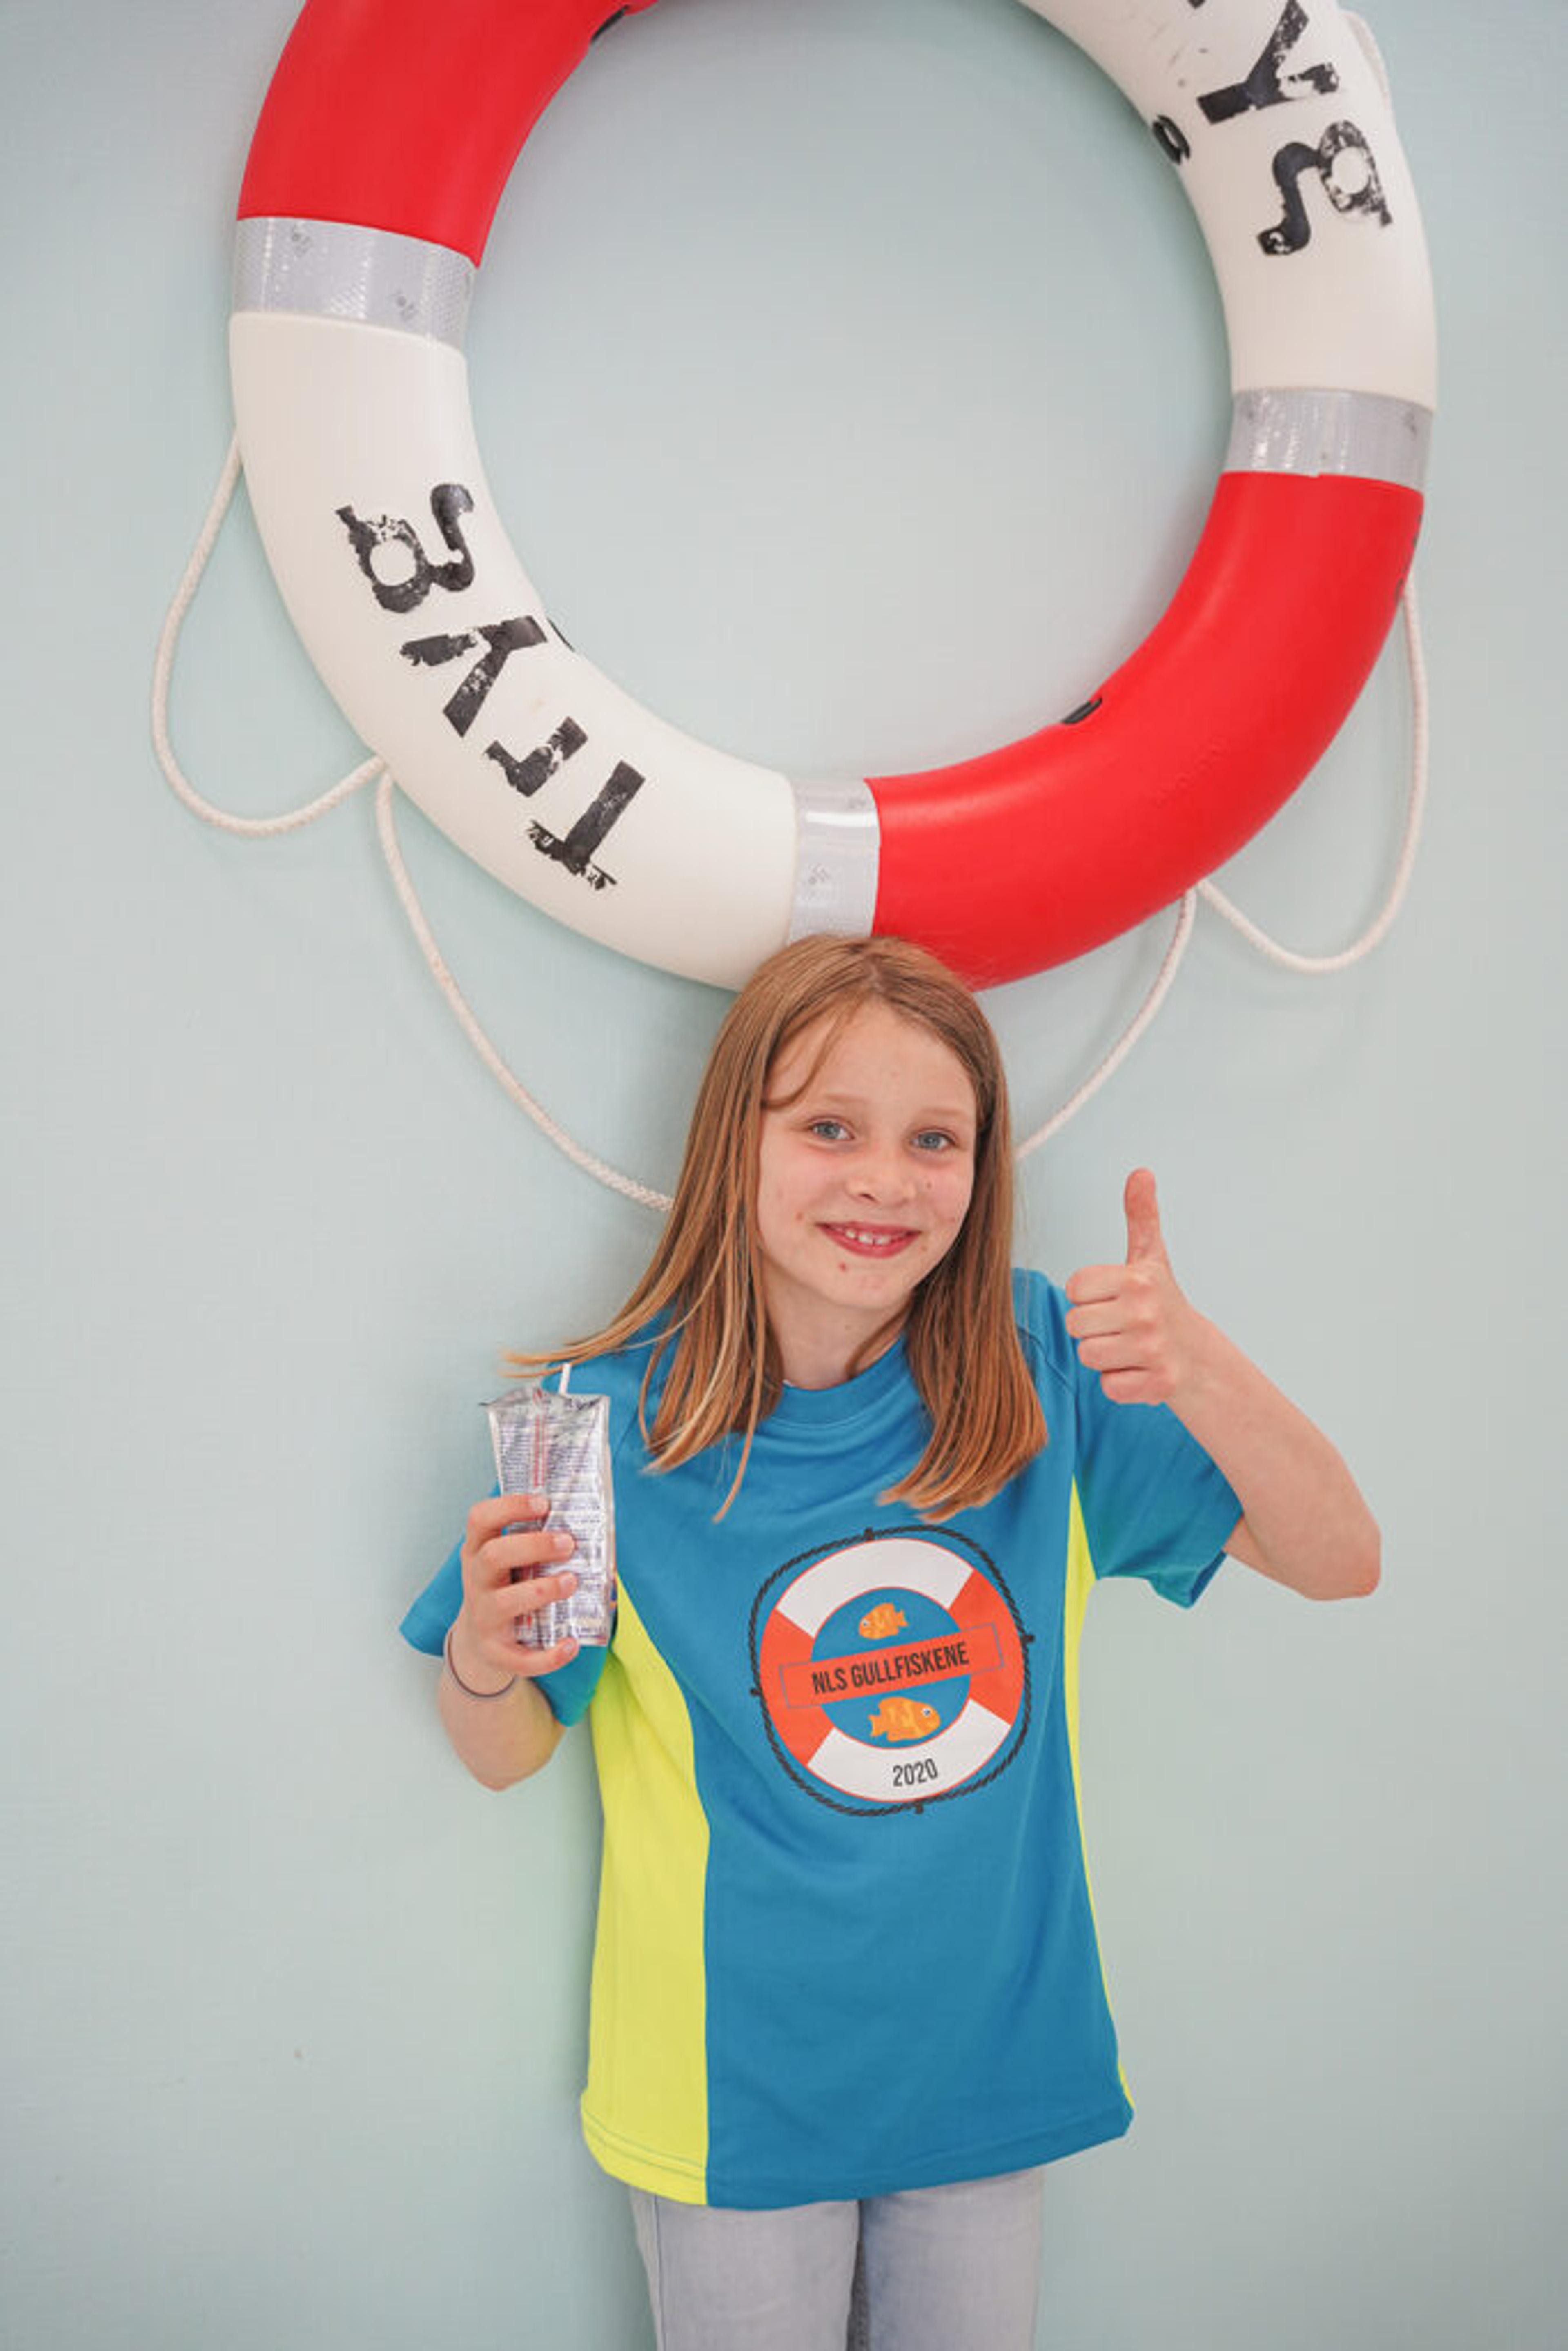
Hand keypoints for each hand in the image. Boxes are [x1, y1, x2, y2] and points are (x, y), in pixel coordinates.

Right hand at [451, 1490, 578, 1690]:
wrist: (479, 1643)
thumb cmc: (506, 1589)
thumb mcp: (509, 1562)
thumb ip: (535, 1544)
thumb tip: (590, 1532)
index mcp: (478, 1550)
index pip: (480, 1518)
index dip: (510, 1506)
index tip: (544, 1503)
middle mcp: (476, 1581)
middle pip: (494, 1556)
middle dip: (533, 1546)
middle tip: (568, 1543)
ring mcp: (483, 1617)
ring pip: (504, 1602)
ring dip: (542, 1590)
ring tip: (572, 1582)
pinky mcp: (495, 1652)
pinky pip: (520, 1657)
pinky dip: (548, 1655)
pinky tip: (571, 1644)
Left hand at [1064, 1168, 1196, 1406]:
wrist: (1199, 1357)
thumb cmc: (1163, 1303)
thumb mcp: (1151, 1257)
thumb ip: (1141, 1216)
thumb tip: (1140, 1172)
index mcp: (1137, 1280)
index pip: (1074, 1289)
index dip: (1089, 1295)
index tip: (1115, 1298)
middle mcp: (1145, 1313)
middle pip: (1075, 1324)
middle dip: (1094, 1327)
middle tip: (1121, 1325)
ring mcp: (1152, 1351)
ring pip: (1088, 1356)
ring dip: (1105, 1356)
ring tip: (1129, 1347)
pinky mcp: (1156, 1385)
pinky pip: (1108, 1387)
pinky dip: (1120, 1383)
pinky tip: (1139, 1370)